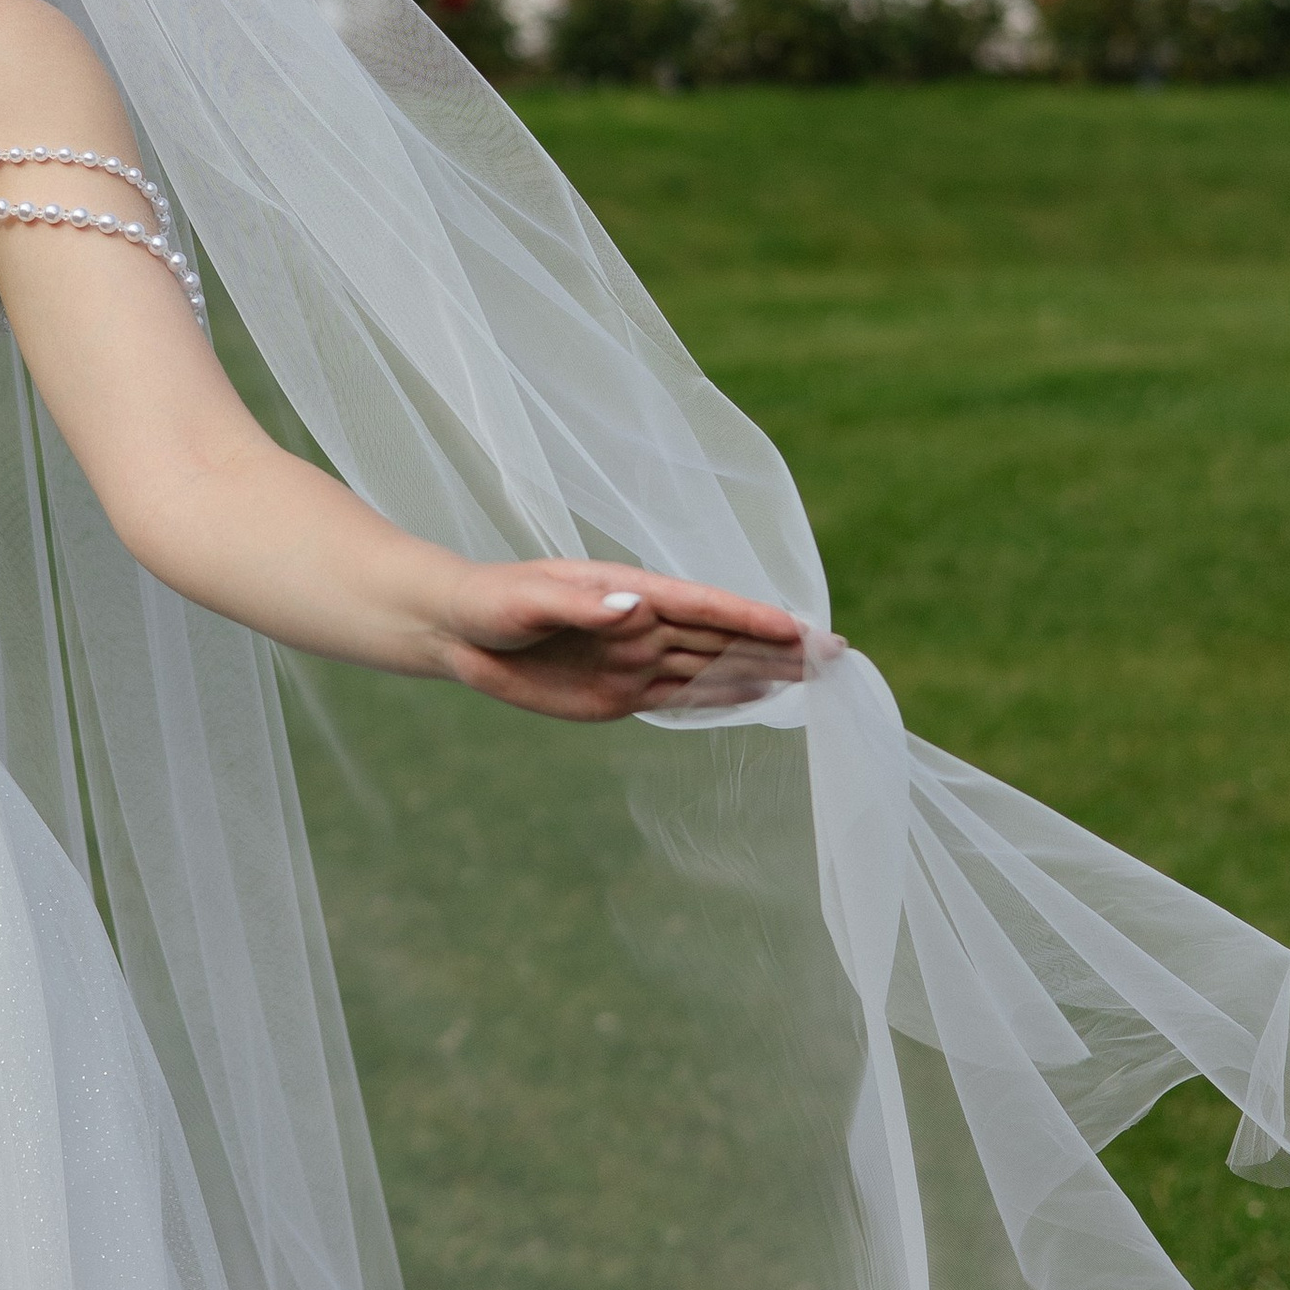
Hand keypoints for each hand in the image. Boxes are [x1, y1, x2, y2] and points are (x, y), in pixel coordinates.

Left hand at [435, 559, 813, 724]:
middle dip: (776, 644)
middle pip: (721, 637)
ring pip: (711, 667)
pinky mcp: (620, 693)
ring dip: (760, 670)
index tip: (798, 630)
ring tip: (813, 675)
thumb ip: (582, 606)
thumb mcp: (527, 601)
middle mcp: (641, 624)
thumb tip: (635, 605)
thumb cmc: (490, 603)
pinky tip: (758, 695)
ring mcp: (634, 659)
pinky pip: (681, 697)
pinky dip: (721, 697)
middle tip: (834, 654)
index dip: (750, 618)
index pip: (701, 606)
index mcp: (626, 592)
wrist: (455, 630)